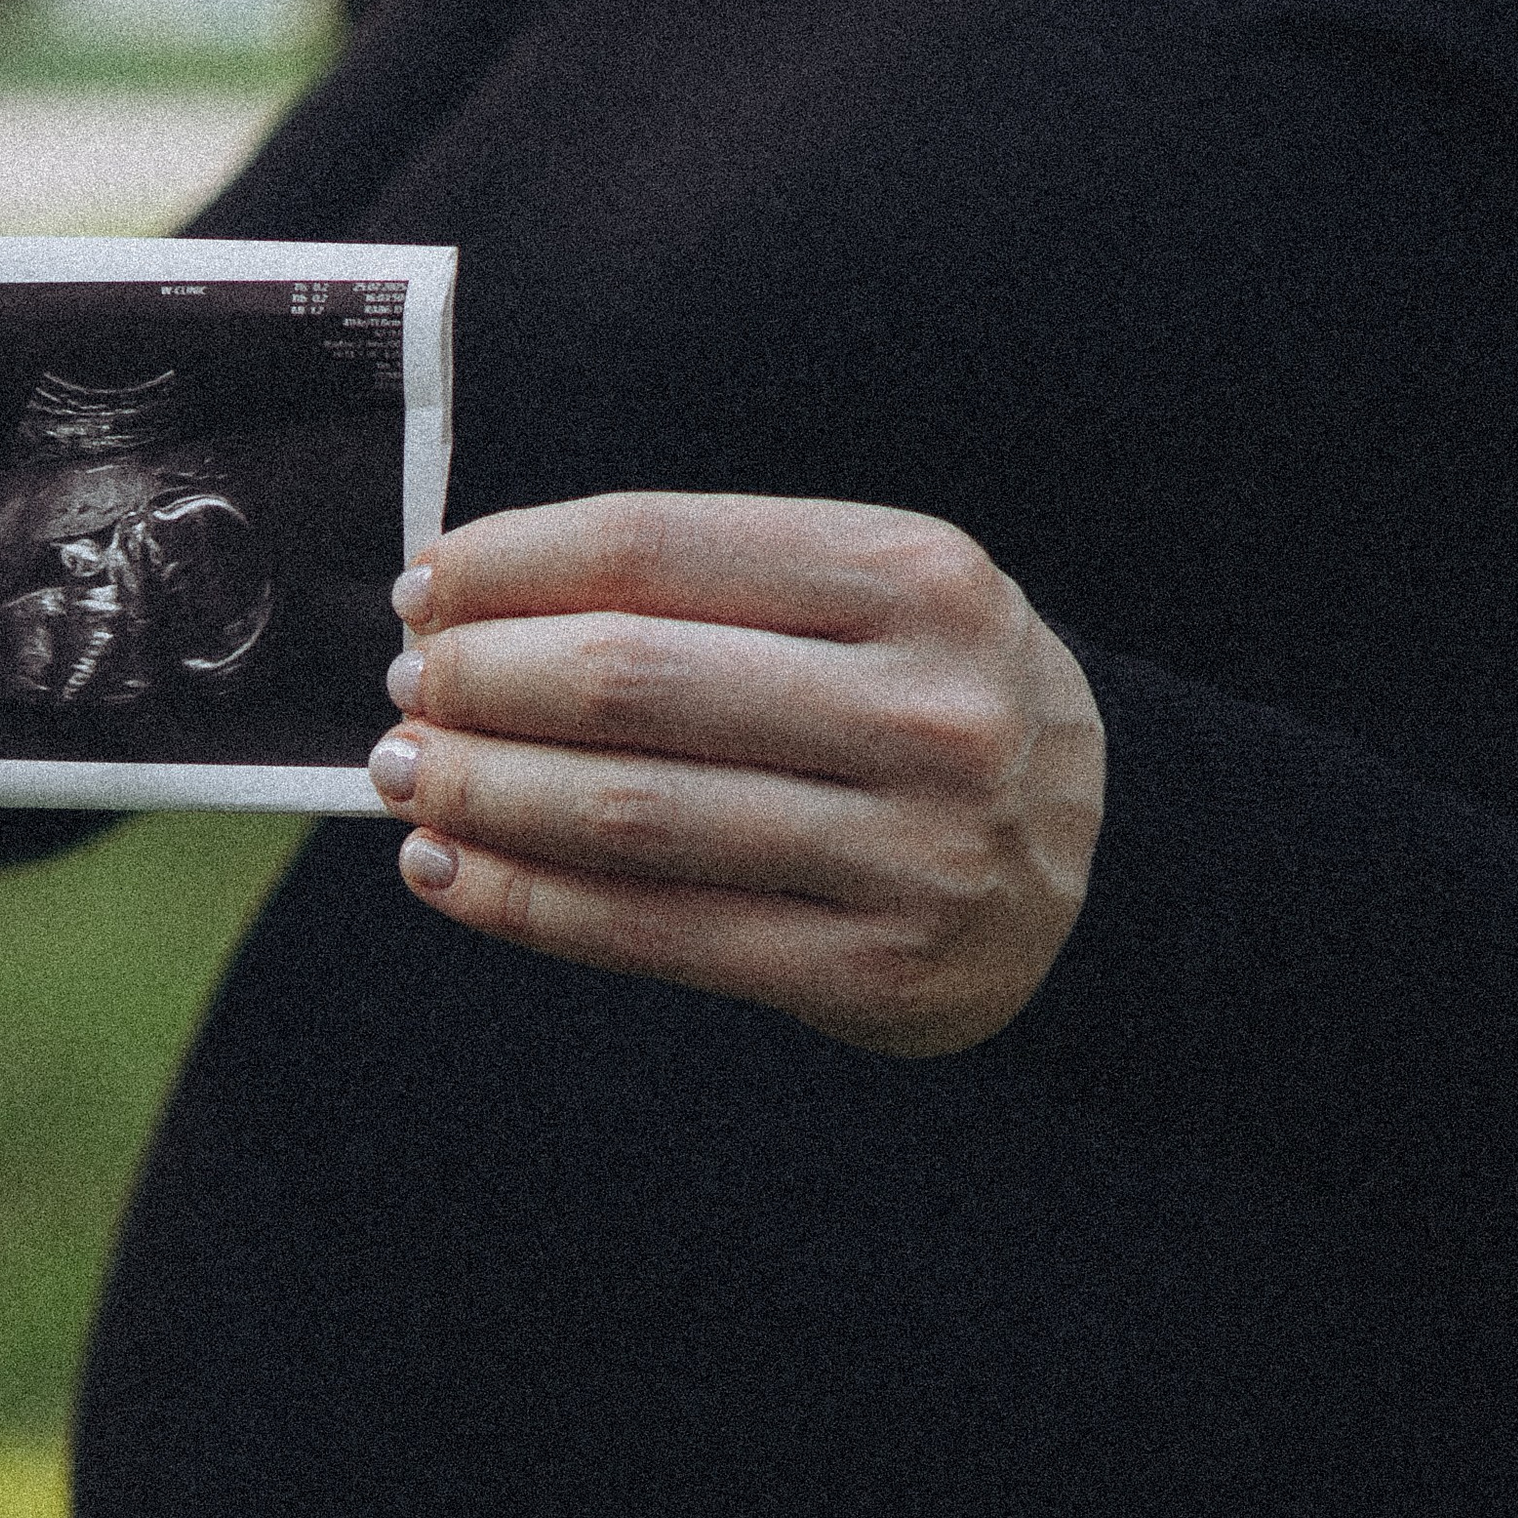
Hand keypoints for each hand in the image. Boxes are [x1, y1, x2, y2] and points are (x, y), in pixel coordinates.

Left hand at [369, 491, 1105, 1058]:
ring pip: (627, 815)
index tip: (428, 588)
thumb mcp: (879, 598)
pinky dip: (525, 902)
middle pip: (628, 683)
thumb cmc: (937, 705)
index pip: (657, 547)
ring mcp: (903, 849)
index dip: (511, 566)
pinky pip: (652, 932)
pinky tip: (449, 871)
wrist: (1110, 866)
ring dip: (482, 793)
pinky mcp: (868, 970)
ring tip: (407, 777)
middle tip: (408, 690)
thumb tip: (474, 602)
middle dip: (481, 684)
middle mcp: (921, 708)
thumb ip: (714, 585)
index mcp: (915, 576)